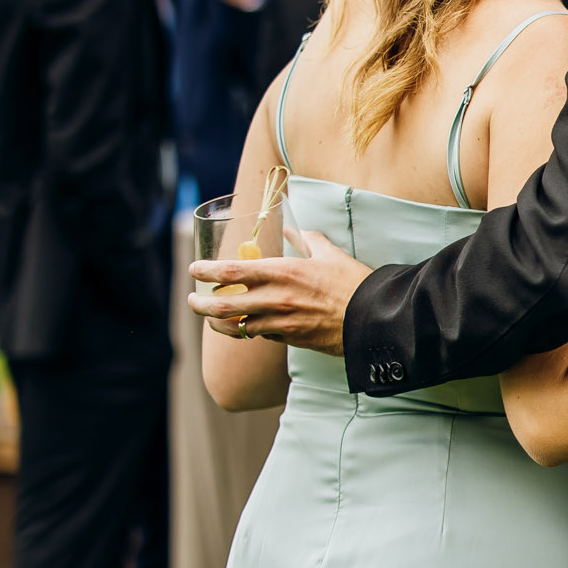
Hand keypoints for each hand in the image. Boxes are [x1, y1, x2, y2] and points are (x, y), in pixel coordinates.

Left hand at [189, 232, 370, 351]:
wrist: (374, 319)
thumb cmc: (354, 283)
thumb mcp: (331, 254)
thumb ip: (308, 240)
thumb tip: (294, 229)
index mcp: (282, 272)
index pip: (230, 272)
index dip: (206, 271)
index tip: (195, 269)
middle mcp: (275, 299)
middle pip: (223, 306)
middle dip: (200, 304)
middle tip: (192, 300)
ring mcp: (281, 322)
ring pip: (236, 327)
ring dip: (217, 323)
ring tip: (211, 318)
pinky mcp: (290, 338)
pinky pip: (260, 335)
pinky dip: (249, 330)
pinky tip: (247, 326)